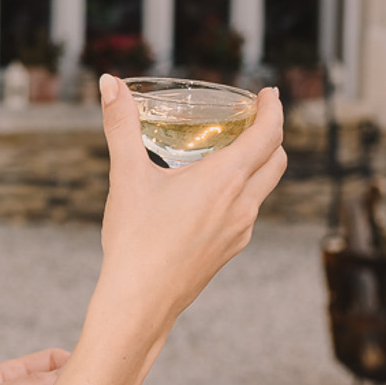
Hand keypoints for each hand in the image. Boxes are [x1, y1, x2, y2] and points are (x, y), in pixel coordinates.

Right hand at [96, 74, 285, 340]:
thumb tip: (109, 82)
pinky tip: (209, 196)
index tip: (270, 93)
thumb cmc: (135, 240)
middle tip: (252, 120)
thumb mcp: (126, 176)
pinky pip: (247, 212)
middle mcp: (242, 204)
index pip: (269, 134)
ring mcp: (240, 231)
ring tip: (228, 154)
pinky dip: (241, 193)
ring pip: (263, 188)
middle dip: (271, 135)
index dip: (274, 109)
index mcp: (224, 180)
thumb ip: (121, 126)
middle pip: (276, 160)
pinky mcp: (230, 250)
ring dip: (256, 165)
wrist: (140, 301)